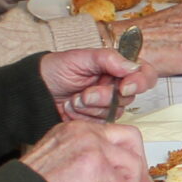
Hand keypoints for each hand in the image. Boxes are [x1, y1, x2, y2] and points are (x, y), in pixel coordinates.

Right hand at [20, 119, 148, 181]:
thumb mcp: (65, 167)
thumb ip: (92, 166)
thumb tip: (120, 179)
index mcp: (76, 129)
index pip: (118, 134)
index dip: (131, 158)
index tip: (134, 180)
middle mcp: (85, 130)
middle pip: (132, 140)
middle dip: (137, 170)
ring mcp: (91, 143)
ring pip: (130, 168)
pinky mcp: (95, 163)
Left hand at [40, 45, 156, 119]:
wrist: (37, 90)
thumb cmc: (57, 69)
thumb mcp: (81, 57)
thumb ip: (109, 59)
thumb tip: (132, 66)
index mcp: (118, 68)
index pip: (145, 74)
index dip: (140, 81)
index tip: (124, 86)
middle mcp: (117, 86)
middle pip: (129, 97)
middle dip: (105, 96)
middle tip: (85, 93)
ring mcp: (108, 105)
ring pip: (115, 112)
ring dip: (91, 107)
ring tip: (74, 99)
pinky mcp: (98, 120)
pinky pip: (102, 123)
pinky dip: (84, 117)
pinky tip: (72, 108)